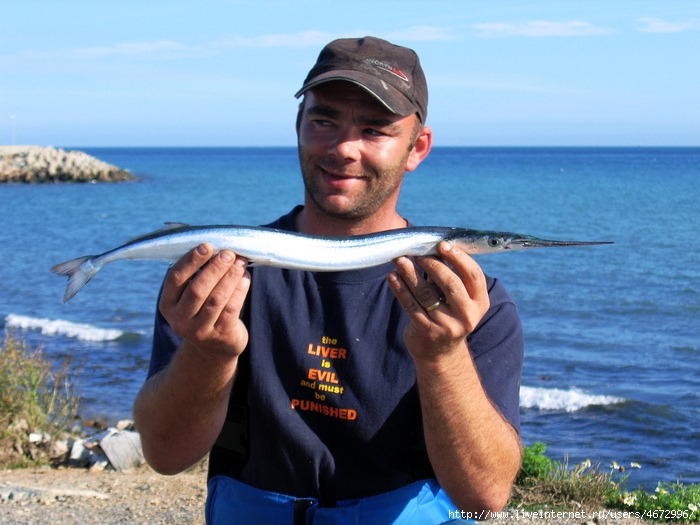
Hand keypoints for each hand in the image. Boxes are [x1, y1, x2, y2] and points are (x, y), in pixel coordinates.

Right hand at [159, 243, 250, 358]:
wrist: (213, 347)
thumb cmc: (202, 309)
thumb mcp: (191, 296)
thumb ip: (196, 274)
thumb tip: (217, 247)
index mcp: (168, 304)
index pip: (176, 278)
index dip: (191, 261)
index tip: (207, 245)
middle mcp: (180, 319)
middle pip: (198, 289)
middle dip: (215, 268)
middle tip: (229, 253)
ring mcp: (199, 330)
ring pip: (216, 299)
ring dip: (230, 277)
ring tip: (240, 262)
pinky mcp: (220, 335)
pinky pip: (232, 308)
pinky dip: (240, 290)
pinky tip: (245, 278)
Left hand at [388, 241, 489, 360]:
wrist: (440, 353)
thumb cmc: (448, 314)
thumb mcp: (456, 299)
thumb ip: (449, 275)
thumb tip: (432, 247)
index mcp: (479, 302)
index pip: (473, 275)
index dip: (458, 257)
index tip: (442, 244)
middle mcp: (467, 315)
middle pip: (451, 283)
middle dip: (432, 264)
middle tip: (417, 253)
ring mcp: (447, 325)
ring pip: (426, 293)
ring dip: (410, 273)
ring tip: (399, 260)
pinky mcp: (426, 331)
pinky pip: (410, 305)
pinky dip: (399, 288)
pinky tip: (392, 276)